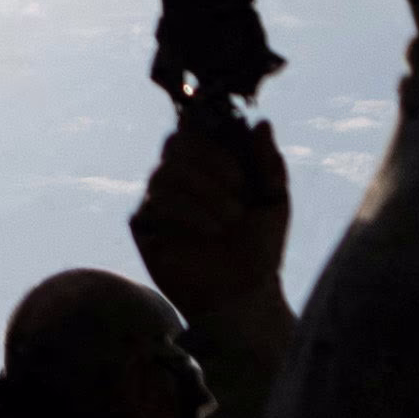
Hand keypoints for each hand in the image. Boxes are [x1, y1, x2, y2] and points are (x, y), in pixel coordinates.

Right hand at [133, 98, 299, 417]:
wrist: (246, 295)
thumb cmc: (261, 249)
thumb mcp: (275, 201)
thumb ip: (269, 163)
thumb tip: (262, 122)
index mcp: (206, 166)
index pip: (192, 127)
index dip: (209, 129)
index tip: (239, 152)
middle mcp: (177, 178)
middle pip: (175, 142)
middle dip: (212, 162)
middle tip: (239, 191)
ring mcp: (157, 201)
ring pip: (166, 172)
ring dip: (205, 193)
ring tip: (230, 221)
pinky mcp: (143, 227)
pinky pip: (155, 202)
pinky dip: (190, 213)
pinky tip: (212, 232)